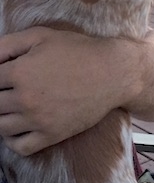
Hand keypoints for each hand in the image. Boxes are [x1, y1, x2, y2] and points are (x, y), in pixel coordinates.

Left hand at [0, 26, 153, 155]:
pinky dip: (11, 140)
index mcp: (20, 72)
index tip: (3, 79)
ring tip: (9, 108)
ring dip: (1, 117)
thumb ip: (6, 45)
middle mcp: (25, 99)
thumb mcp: (40, 36)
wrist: (113, 73)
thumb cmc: (78, 51)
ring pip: (1, 127)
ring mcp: (38, 120)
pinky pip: (20, 147)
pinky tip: (16, 127)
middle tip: (7, 92)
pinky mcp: (52, 135)